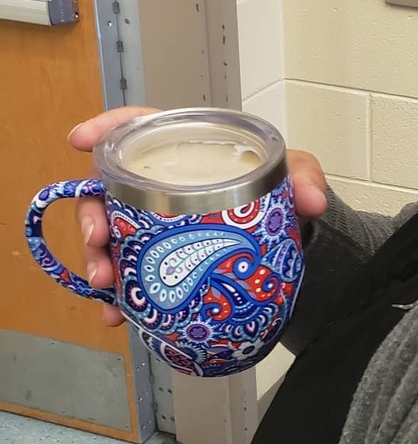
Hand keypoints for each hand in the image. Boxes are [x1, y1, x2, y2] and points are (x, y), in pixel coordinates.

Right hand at [68, 108, 328, 326]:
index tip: (80, 140)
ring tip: (107, 287)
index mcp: (188, 151)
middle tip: (98, 239)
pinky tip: (117, 316)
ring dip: (99, 260)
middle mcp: (161, 186)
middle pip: (109, 190)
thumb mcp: (294, 175)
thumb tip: (312, 201)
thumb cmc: (280, 192)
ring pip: (110, 237)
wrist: (288, 238)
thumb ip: (304, 178)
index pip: (140, 128)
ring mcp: (154, 225)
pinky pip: (130, 275)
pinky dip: (120, 297)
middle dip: (92, 215)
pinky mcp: (160, 260)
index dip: (107, 129)